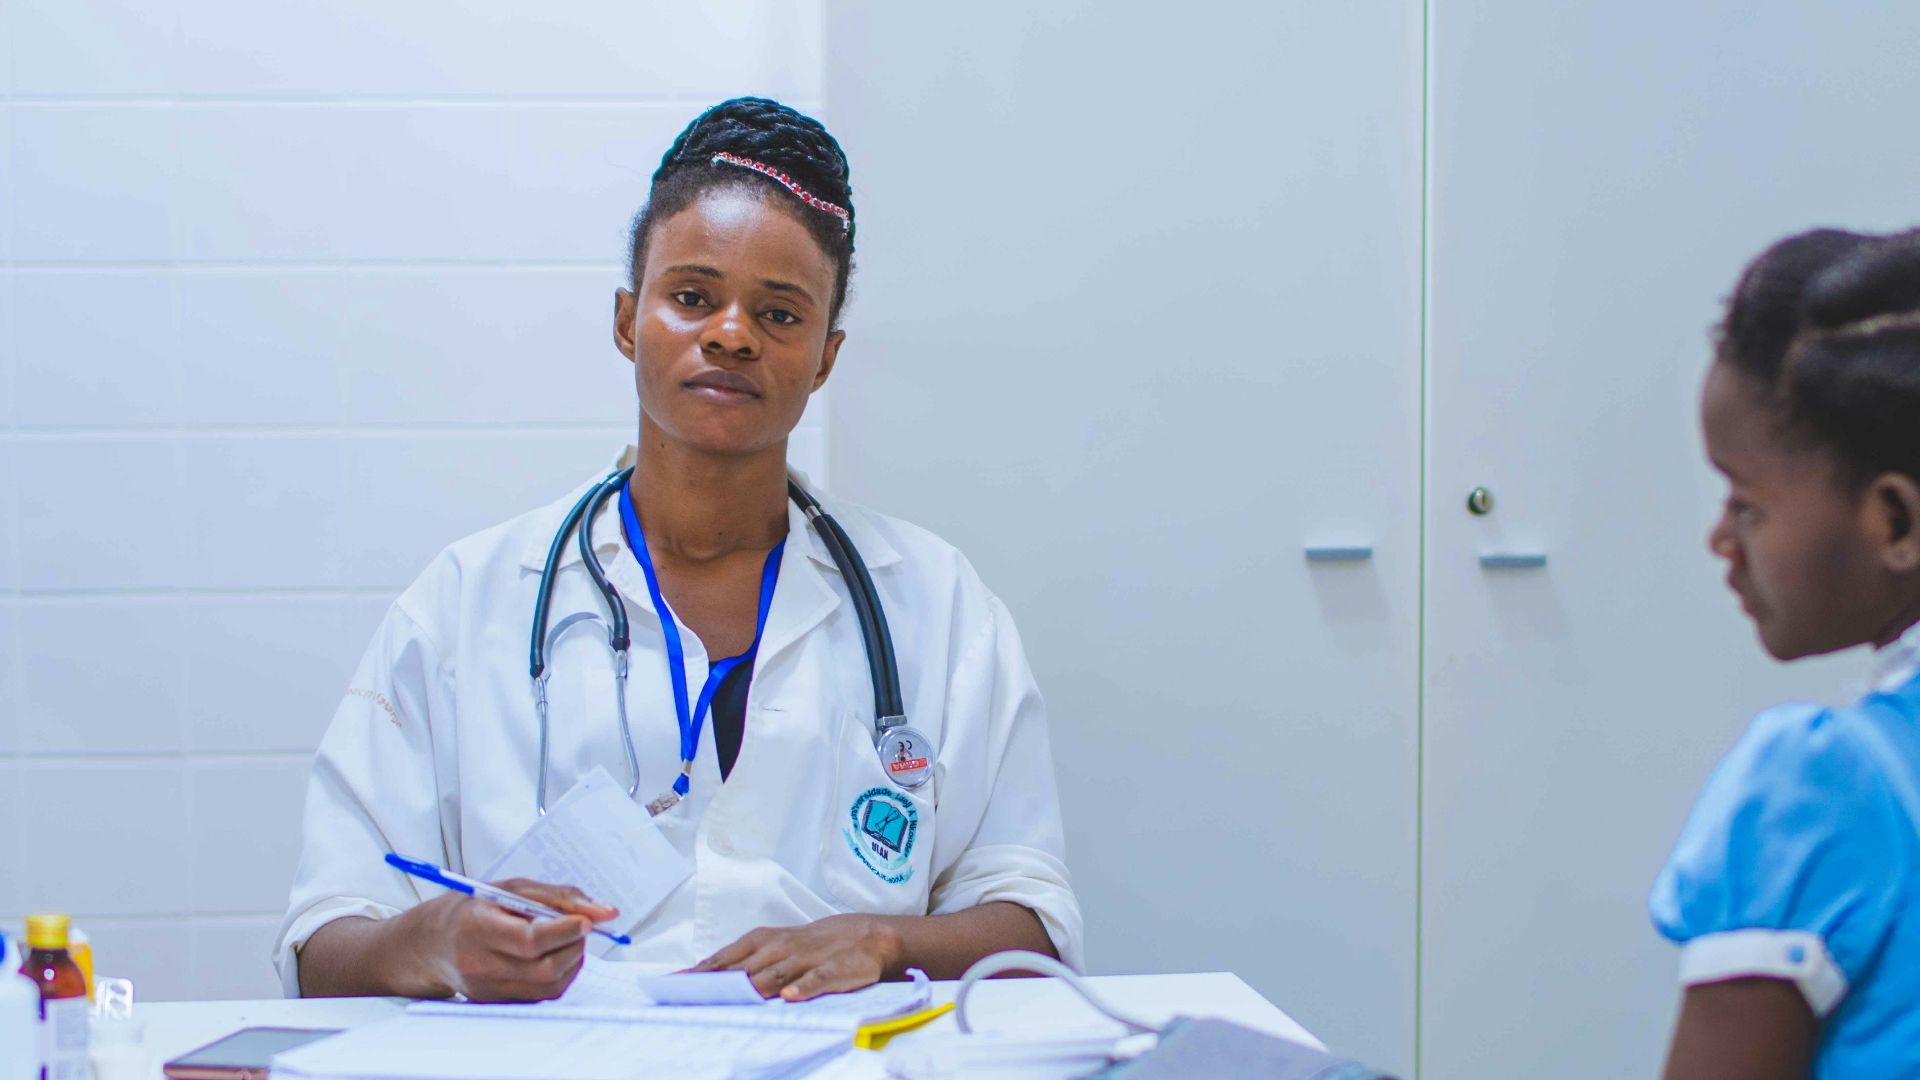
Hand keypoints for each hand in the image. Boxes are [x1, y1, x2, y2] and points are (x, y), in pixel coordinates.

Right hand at [405, 878, 618, 1002]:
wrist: (432, 944)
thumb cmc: (474, 908)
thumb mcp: (512, 889)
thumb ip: (559, 897)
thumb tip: (606, 912)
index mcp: (478, 929)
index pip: (530, 941)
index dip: (565, 931)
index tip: (587, 919)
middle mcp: (480, 965)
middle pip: (546, 968)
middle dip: (576, 946)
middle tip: (582, 926)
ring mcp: (488, 990)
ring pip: (550, 986)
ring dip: (573, 961)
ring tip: (567, 939)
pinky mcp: (498, 1003)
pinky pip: (542, 995)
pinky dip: (560, 975)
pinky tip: (553, 956)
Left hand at [690, 915, 903, 1001]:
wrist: (865, 935)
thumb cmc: (810, 946)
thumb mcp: (775, 947)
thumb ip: (744, 964)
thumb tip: (703, 980)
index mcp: (763, 941)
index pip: (725, 959)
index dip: (699, 973)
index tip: (672, 986)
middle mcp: (781, 947)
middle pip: (744, 967)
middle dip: (717, 982)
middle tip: (691, 996)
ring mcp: (807, 958)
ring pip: (776, 973)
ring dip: (754, 986)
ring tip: (732, 998)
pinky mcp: (834, 969)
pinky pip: (816, 979)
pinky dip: (802, 988)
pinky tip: (789, 998)